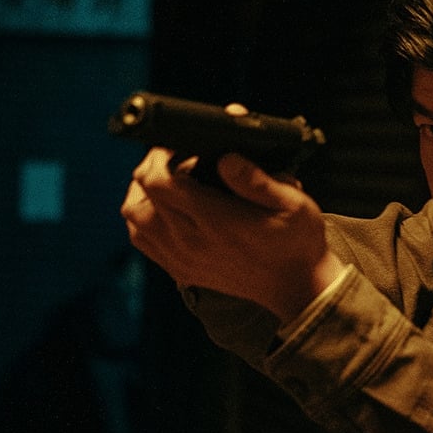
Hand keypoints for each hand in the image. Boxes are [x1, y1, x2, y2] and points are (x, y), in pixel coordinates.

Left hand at [120, 104, 343, 320]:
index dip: (160, 156)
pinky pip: (143, 240)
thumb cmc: (297, 241)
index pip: (160, 181)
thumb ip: (257, 180)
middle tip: (172, 157)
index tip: (177, 146)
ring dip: (142, 194)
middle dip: (151, 168)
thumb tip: (226, 158)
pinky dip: (144, 219)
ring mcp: (183, 258)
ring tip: (165, 181)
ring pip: (135, 218)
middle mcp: (193, 241)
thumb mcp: (294, 202)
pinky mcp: (180, 269)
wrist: (295, 286)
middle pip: (141, 196)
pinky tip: (164, 209)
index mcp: (218, 220)